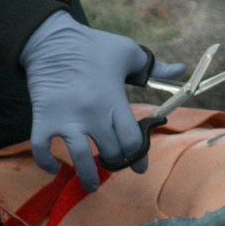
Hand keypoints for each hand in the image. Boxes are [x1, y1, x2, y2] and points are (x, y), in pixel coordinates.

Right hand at [19, 12, 158, 190]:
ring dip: (87, 176)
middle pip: (110, 152)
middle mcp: (92, 114)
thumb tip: (183, 70)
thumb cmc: (94, 46)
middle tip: (115, 165)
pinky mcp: (43, 119)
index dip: (138, 157)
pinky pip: (42, 149)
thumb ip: (157, 67)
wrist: (52, 40)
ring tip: (92, 185)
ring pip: (79, 159)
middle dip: (116, 163)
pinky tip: (54, 168)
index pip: (131, 140)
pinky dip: (47, 163)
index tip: (140, 166)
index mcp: (114, 101)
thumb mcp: (129, 52)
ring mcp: (66, 118)